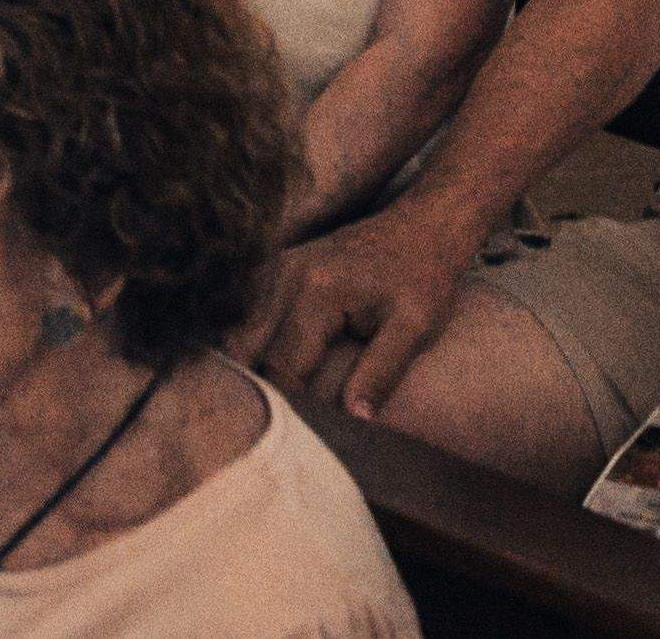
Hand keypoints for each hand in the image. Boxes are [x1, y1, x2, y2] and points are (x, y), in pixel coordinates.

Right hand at [240, 198, 480, 419]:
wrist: (423, 224)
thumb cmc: (424, 277)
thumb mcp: (415, 327)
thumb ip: (381, 373)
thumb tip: (354, 422)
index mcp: (316, 292)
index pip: (281, 365)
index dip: (287, 405)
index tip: (300, 436)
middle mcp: (283, 275)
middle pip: (242, 347)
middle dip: (253, 388)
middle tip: (268, 427)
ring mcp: (275, 267)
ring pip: (235, 329)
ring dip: (245, 366)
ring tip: (261, 406)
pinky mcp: (276, 268)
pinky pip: (246, 313)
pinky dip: (248, 343)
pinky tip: (262, 370)